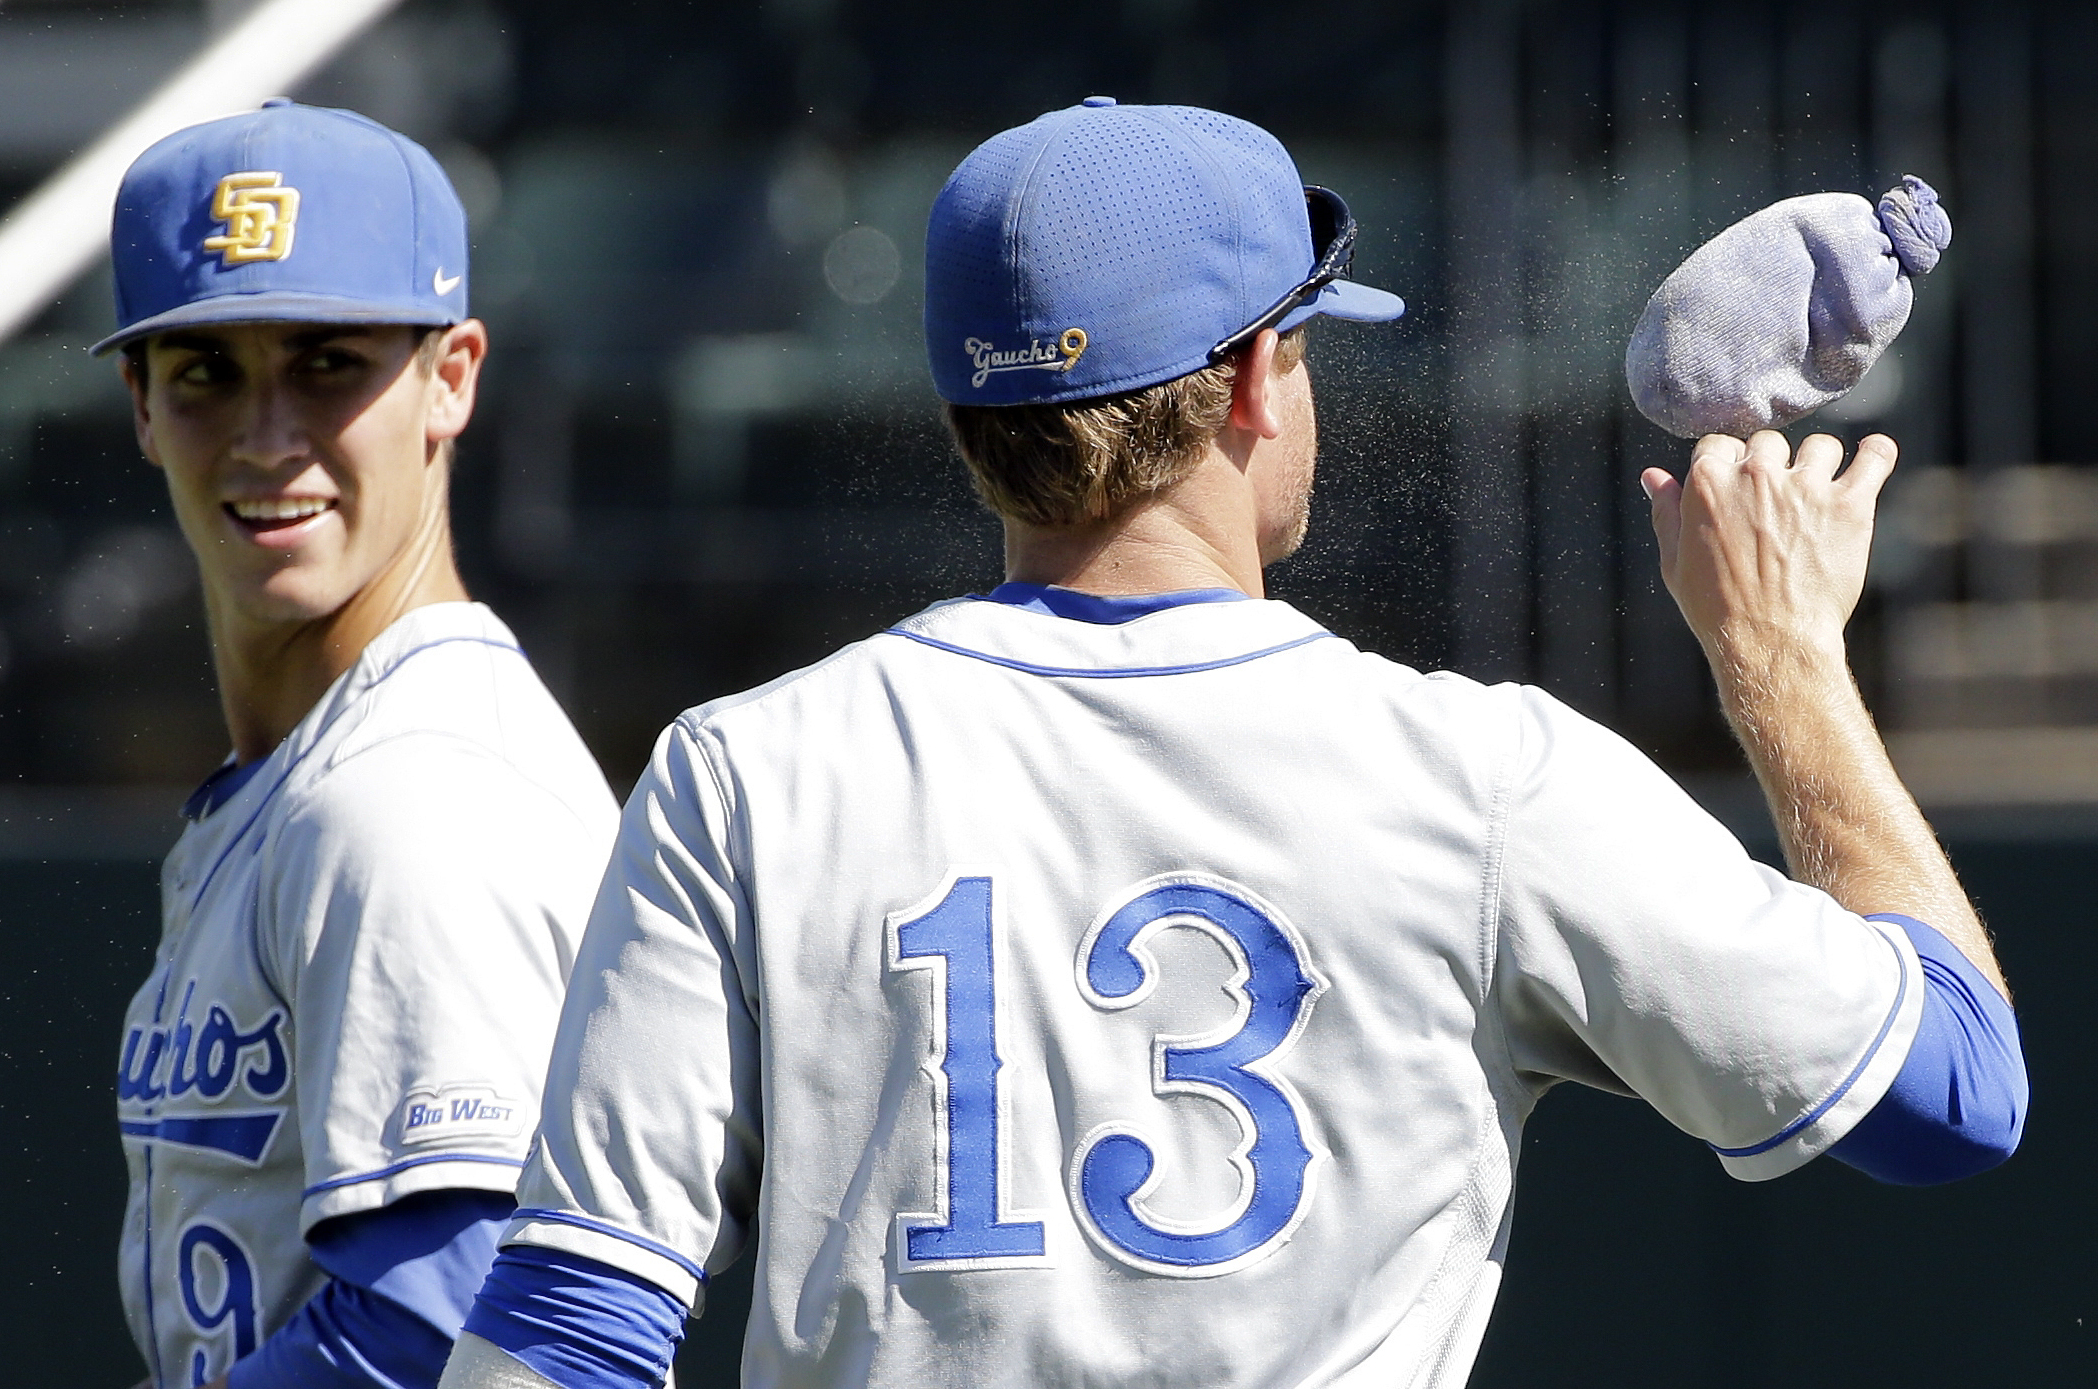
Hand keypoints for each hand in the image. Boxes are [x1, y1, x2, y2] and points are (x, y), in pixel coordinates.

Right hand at [1641, 430, 1896, 670]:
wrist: (1770, 642)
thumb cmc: (1717, 608)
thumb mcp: (1675, 561)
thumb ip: (1666, 511)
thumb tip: (1654, 476)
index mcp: (1709, 482)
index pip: (1719, 444)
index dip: (1726, 465)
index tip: (1734, 488)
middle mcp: (1757, 475)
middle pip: (1768, 442)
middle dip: (1770, 465)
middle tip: (1774, 503)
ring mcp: (1806, 487)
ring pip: (1819, 446)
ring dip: (1817, 463)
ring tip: (1817, 492)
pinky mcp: (1849, 505)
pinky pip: (1874, 458)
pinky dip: (1876, 454)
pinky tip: (1871, 457)